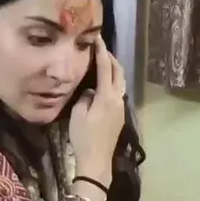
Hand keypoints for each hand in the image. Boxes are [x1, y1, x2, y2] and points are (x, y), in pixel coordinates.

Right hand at [69, 36, 125, 186]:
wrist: (96, 161)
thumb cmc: (84, 137)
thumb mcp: (78, 114)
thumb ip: (85, 97)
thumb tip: (91, 90)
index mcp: (107, 97)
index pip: (106, 68)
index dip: (102, 52)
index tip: (97, 38)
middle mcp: (117, 99)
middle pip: (119, 72)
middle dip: (111, 58)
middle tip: (100, 48)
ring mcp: (121, 108)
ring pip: (120, 82)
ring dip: (114, 70)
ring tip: (102, 62)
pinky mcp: (119, 116)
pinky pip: (118, 91)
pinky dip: (113, 81)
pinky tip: (103, 82)